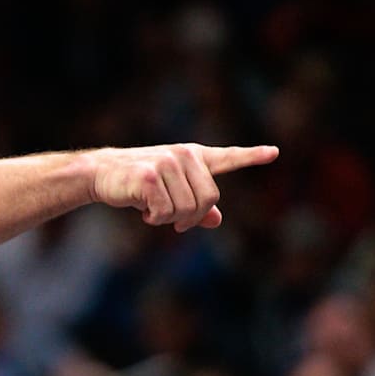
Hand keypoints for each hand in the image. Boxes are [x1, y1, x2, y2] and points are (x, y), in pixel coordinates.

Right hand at [87, 143, 278, 231]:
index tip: (274, 152)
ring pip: (187, 209)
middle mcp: (184, 155)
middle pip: (209, 199)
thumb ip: (195, 204)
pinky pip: (165, 211)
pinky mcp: (150, 175)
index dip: (251, 156)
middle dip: (191, 217)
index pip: (226, 157)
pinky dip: (155, 218)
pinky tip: (142, 209)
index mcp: (192, 156)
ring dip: (169, 219)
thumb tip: (215, 220)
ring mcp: (167, 163)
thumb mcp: (169, 192)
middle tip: (175, 222)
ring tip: (152, 211)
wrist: (100, 173)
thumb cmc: (136, 184)